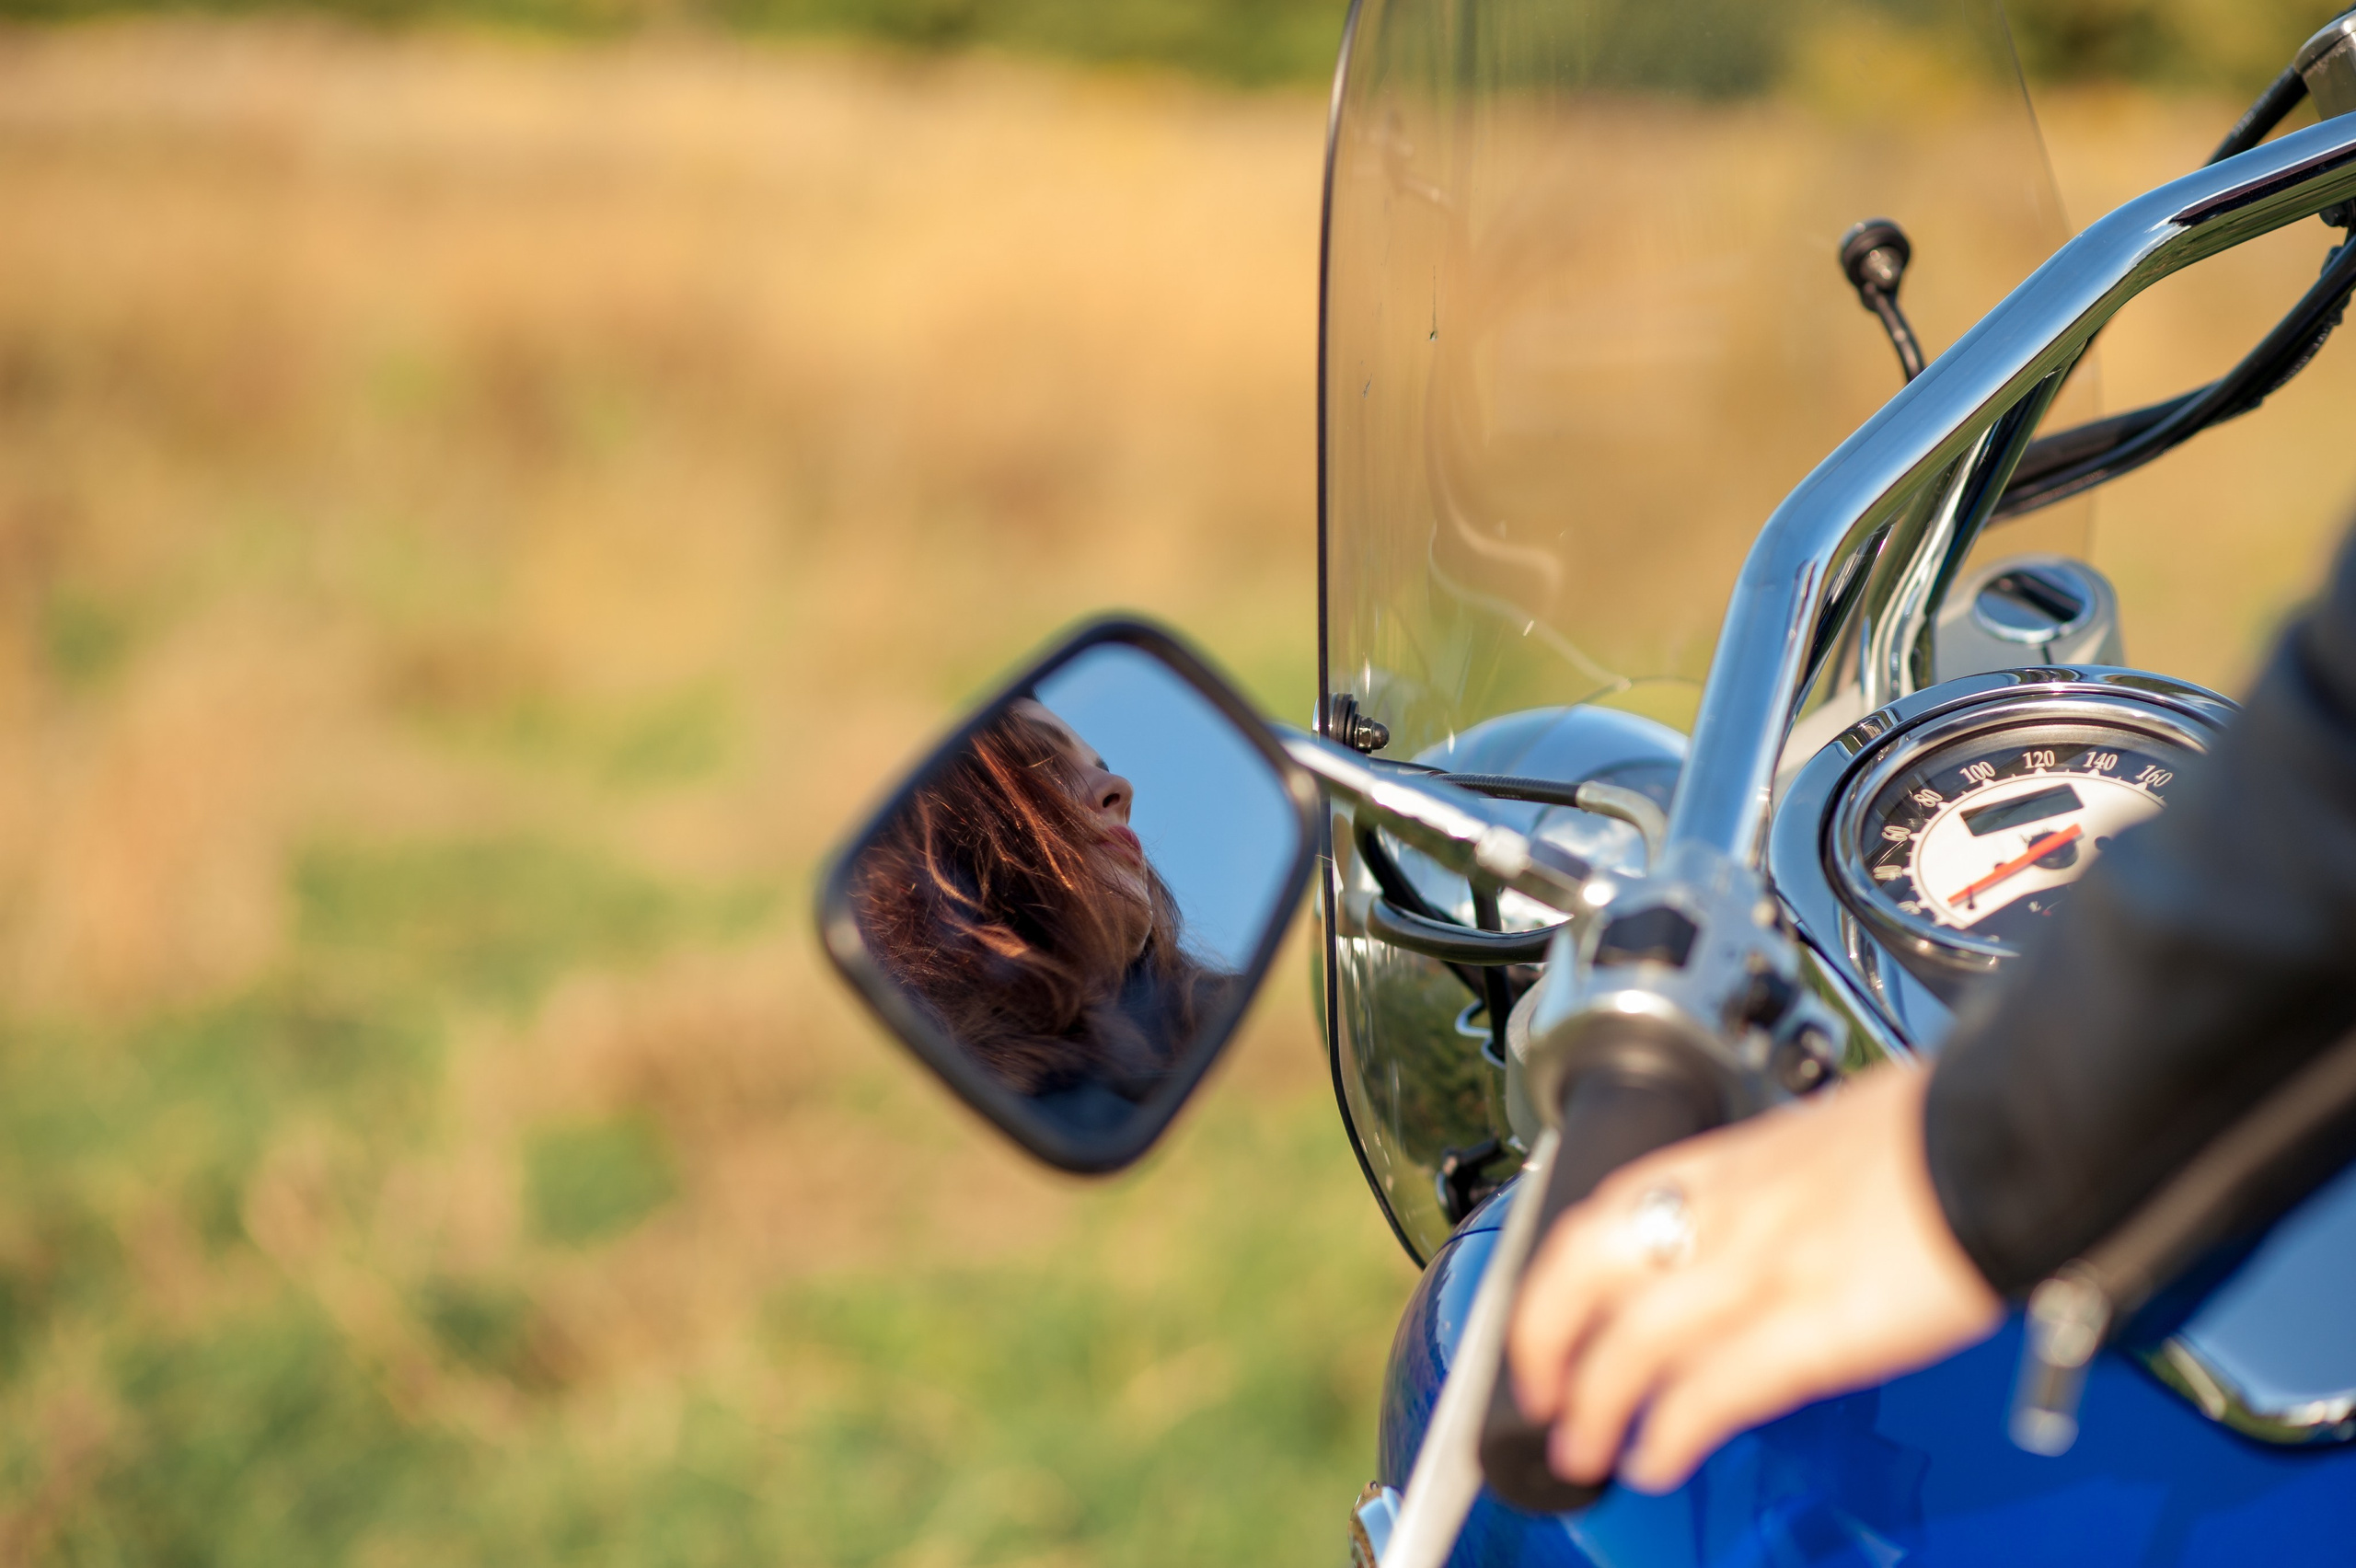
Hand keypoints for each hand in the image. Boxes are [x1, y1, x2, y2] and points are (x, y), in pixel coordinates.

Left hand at [1504, 1064, 2002, 1492]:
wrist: (2014, 1130)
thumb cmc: (1936, 1136)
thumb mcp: (1818, 1146)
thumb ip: (1766, 1193)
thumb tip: (1746, 1233)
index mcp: (1724, 1166)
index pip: (1593, 1222)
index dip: (1548, 1290)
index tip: (1540, 1334)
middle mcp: (1725, 1211)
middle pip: (1586, 1281)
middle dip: (1544, 1349)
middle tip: (1543, 1402)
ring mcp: (1764, 1266)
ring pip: (1634, 1344)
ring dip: (1595, 1409)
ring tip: (1585, 1452)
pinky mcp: (1816, 1323)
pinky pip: (1715, 1388)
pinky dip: (1673, 1432)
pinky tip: (1659, 1459)